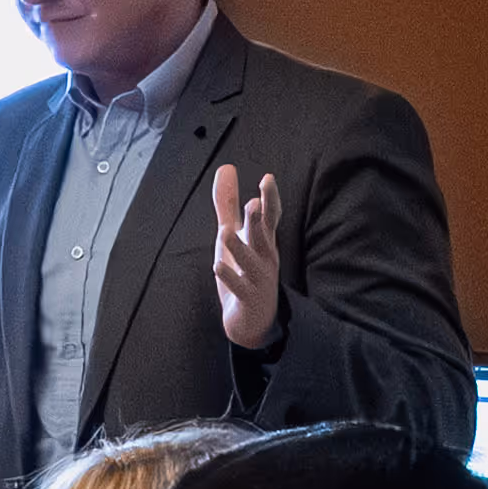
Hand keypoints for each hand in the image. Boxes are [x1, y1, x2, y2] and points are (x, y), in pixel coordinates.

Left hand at [210, 166, 283, 351]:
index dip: (270, 199)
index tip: (267, 178)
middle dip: (258, 220)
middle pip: (263, 236)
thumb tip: (226, 167)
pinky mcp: (249, 300)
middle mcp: (265, 258)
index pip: (270, 217)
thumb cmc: (244, 270)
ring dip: (240, 248)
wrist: (253, 321)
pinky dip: (229, 277)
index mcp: (263, 241)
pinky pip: (239, 288)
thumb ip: (228, 203)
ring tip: (225, 232)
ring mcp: (259, 280)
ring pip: (251, 262)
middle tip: (254, 201)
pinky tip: (217, 266)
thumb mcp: (233, 233)